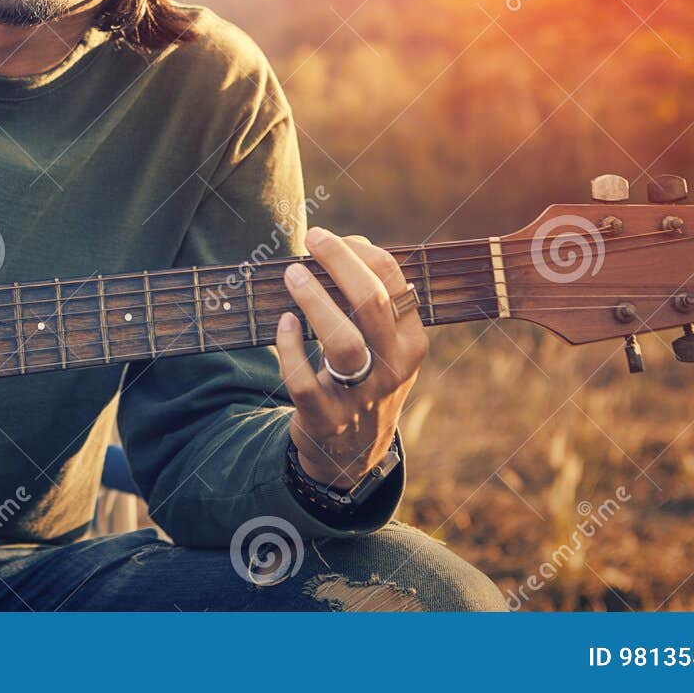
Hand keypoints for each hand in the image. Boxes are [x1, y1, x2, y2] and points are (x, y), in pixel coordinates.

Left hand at [274, 226, 426, 488]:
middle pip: (371, 304)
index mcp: (411, 342)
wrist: (352, 454)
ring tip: (292, 274)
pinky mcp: (324, 417)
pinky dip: (290, 347)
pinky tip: (282, 324)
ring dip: (314, 302)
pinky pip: (303, 380)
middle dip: (340, 262)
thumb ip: (372, 302)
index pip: (395, 282)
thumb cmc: (364, 380)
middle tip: (313, 239)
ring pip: (343, 342)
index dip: (362, 251)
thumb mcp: (385, 347)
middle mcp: (393, 367)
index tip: (333, 238)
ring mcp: (360, 396)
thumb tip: (346, 245)